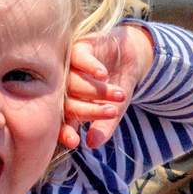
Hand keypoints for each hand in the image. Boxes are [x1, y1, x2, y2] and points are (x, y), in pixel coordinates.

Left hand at [59, 24, 153, 151]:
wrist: (130, 58)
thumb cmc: (117, 87)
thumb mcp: (115, 109)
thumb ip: (104, 126)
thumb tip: (92, 144)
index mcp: (68, 105)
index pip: (62, 120)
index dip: (66, 132)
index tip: (74, 142)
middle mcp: (63, 87)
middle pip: (67, 102)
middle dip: (88, 111)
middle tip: (109, 114)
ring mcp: (69, 68)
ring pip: (73, 82)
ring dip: (96, 90)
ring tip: (118, 96)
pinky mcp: (78, 48)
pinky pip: (79, 57)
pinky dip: (90, 67)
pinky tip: (103, 75)